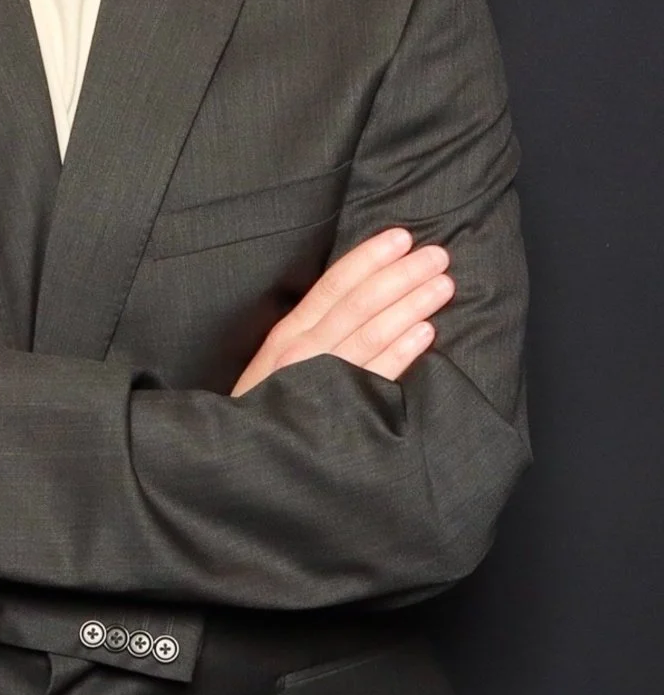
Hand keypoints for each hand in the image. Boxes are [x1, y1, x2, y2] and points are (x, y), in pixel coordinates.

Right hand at [230, 228, 451, 396]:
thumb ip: (313, 331)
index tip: (401, 237)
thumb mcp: (279, 359)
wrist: (250, 457)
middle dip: (401, 275)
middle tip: (437, 256)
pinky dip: (403, 351)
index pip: (335, 284)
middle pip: (360, 302)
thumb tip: (364, 297)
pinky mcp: (341, 411)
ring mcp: (323, 379)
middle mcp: (305, 350)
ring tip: (443, 286)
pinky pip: (378, 375)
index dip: (369, 258)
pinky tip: (427, 333)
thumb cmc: (270, 404)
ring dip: (411, 305)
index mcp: (290, 332)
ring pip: (373, 332)